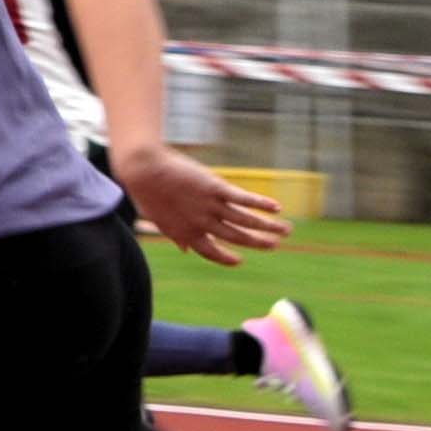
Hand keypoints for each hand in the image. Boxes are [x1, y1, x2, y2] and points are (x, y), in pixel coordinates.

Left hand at [119, 145, 288, 263]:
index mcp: (187, 234)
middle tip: (275, 245)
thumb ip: (175, 235)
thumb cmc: (148, 192)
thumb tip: (184, 249)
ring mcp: (211, 206)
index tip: (240, 260)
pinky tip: (277, 207)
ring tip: (286, 230)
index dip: (227, 258)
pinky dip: (261, 203)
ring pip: (246, 221)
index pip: (212, 252)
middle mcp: (203, 224)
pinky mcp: (216, 188)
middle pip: (237, 238)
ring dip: (268, 226)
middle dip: (258, 242)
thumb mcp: (158, 219)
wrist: (144, 169)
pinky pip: (244, 199)